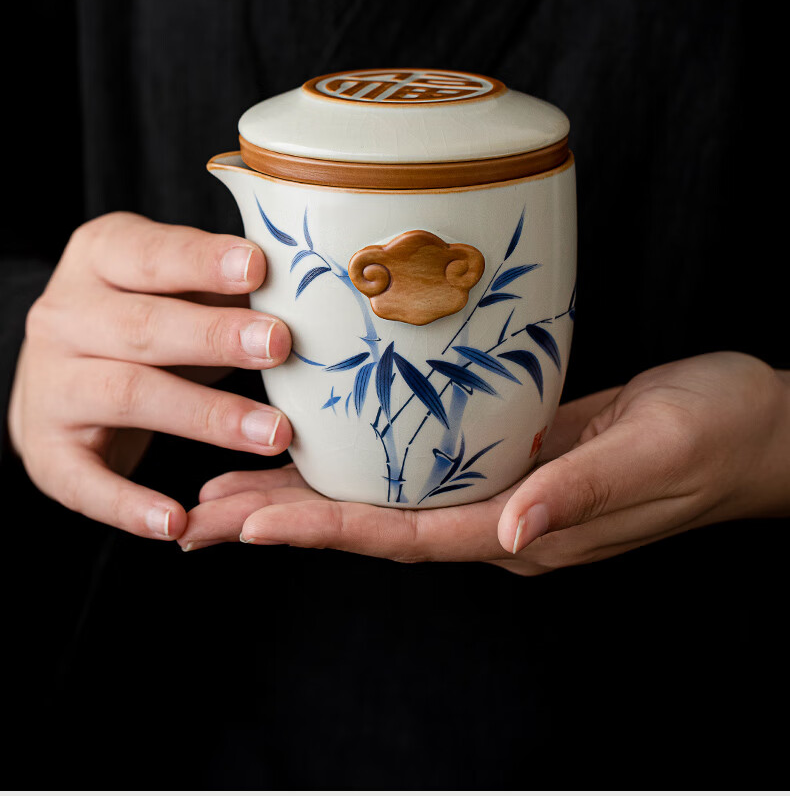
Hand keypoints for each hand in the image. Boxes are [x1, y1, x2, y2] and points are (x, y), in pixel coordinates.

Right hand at [8, 212, 293, 540]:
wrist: (58, 375)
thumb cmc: (145, 316)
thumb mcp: (175, 284)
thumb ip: (224, 281)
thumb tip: (308, 281)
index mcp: (99, 257)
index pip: (151, 255)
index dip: (203, 261)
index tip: (259, 267)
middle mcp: (63, 316)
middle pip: (144, 327)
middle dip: (216, 337)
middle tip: (279, 345)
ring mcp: (51, 384)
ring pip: (130, 396)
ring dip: (205, 417)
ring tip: (273, 433)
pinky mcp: (47, 450)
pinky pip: (86, 483)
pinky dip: (130, 506)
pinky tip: (177, 521)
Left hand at [179, 353, 789, 570]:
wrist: (763, 428)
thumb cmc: (716, 435)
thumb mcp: (652, 453)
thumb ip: (581, 491)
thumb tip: (509, 530)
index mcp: (528, 532)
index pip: (403, 537)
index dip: (320, 528)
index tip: (244, 525)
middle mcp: (506, 519)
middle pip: (376, 526)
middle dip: (286, 521)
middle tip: (200, 516)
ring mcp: (510, 488)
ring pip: (390, 497)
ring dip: (311, 494)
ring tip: (234, 489)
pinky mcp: (520, 451)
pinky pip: (427, 464)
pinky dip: (366, 459)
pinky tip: (333, 440)